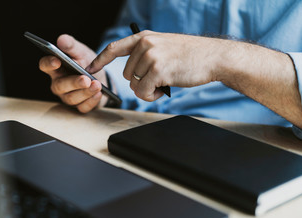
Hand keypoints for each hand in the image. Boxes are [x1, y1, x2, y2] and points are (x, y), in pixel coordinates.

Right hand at [39, 34, 107, 112]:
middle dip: (73, 82)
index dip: (49, 64)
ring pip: (71, 98)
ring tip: (97, 85)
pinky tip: (99, 94)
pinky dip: (91, 101)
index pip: (45, 65)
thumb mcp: (81, 51)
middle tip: (85, 79)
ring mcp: (68, 96)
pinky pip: (82, 107)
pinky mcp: (79, 106)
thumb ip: (71, 45)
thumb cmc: (86, 63)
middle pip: (60, 85)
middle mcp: (58, 83)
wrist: (101, 77)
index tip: (57, 60)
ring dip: (85, 92)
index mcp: (55, 68)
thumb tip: (61, 39)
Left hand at [87, 30, 224, 100]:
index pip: (114, 48)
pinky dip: (152, 96)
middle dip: (139, 82)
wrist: (212, 57)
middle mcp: (145, 44)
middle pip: (126, 74)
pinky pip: (142, 92)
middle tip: (158, 79)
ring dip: (147, 89)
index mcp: (144, 37)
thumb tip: (131, 75)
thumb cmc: (189, 55)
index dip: (100, 59)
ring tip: (164, 82)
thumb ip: (145, 54)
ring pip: (133, 85)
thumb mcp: (164, 46)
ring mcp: (151, 56)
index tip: (89, 68)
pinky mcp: (157, 70)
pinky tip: (164, 88)